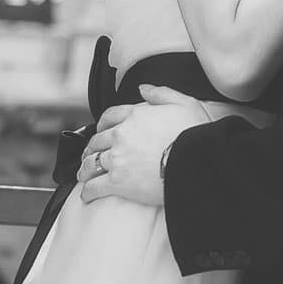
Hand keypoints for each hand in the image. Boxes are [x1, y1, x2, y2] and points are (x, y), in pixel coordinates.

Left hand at [77, 85, 213, 206]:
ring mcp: (117, 159)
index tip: (102, 131)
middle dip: (91, 149)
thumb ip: (161, 93)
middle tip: (91, 155)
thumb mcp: (184, 103)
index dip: (103, 124)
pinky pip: (93, 187)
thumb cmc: (195, 133)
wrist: (197, 161)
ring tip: (85, 176)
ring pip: (90, 163)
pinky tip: (88, 194)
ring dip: (85, 169)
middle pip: (96, 141)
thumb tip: (143, 89)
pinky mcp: (117, 182)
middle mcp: (121, 135)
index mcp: (135, 114)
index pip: (109, 116)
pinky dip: (87, 191)